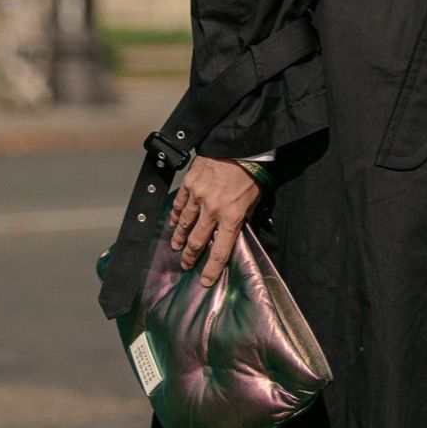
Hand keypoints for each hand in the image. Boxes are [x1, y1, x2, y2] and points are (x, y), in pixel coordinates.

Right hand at [168, 155, 261, 285]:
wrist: (241, 146)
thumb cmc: (251, 175)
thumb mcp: (254, 201)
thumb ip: (242, 219)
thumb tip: (233, 233)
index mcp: (232, 217)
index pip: (220, 251)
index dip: (211, 269)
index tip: (204, 281)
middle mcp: (213, 210)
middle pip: (197, 241)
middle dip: (190, 257)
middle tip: (186, 265)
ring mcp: (199, 196)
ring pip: (184, 224)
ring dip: (179, 238)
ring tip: (176, 247)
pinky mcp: (190, 183)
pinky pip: (179, 204)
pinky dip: (174, 216)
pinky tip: (172, 223)